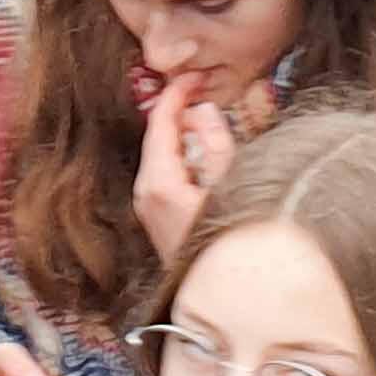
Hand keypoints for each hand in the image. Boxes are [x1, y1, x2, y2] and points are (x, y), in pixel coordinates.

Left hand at [132, 68, 268, 261]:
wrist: (223, 300)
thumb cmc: (228, 244)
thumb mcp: (229, 188)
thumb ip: (216, 145)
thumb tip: (202, 110)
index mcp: (158, 181)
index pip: (160, 122)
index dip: (177, 93)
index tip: (195, 75)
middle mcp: (146, 192)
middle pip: (158, 137)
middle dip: (179, 110)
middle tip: (203, 87)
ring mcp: (150, 207)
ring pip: (163, 155)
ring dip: (182, 133)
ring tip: (207, 113)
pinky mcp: (160, 218)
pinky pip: (167, 173)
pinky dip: (182, 155)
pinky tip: (202, 149)